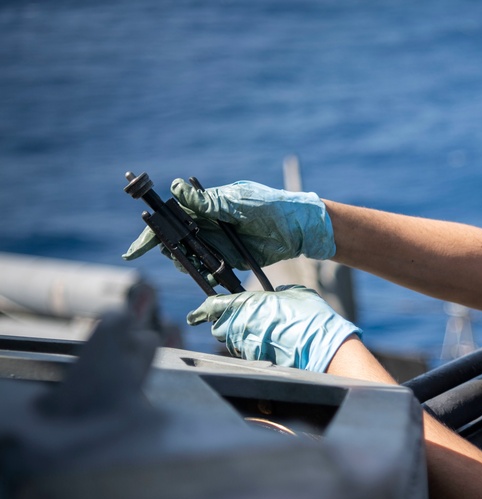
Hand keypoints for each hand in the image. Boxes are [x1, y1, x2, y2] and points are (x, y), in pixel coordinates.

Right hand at [123, 179, 335, 269]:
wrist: (299, 228)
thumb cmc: (269, 207)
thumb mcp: (237, 203)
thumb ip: (208, 202)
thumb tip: (175, 187)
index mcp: (205, 207)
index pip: (170, 219)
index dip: (151, 234)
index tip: (134, 251)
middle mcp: (208, 225)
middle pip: (175, 242)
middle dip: (171, 252)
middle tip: (181, 255)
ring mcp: (218, 244)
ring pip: (191, 258)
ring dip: (189, 265)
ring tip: (200, 266)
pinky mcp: (231, 260)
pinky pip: (211, 271)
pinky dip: (207, 276)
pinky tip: (212, 278)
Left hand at [186, 285, 360, 372]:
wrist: (324, 347)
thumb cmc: (313, 317)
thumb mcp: (295, 293)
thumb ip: (276, 293)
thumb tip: (271, 295)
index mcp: (249, 304)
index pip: (215, 305)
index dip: (203, 310)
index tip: (195, 315)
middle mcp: (243, 325)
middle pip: (219, 327)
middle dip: (227, 324)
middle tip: (244, 321)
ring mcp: (247, 345)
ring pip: (231, 341)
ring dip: (241, 337)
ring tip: (266, 333)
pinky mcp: (255, 360)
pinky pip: (245, 353)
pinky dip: (253, 348)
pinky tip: (272, 344)